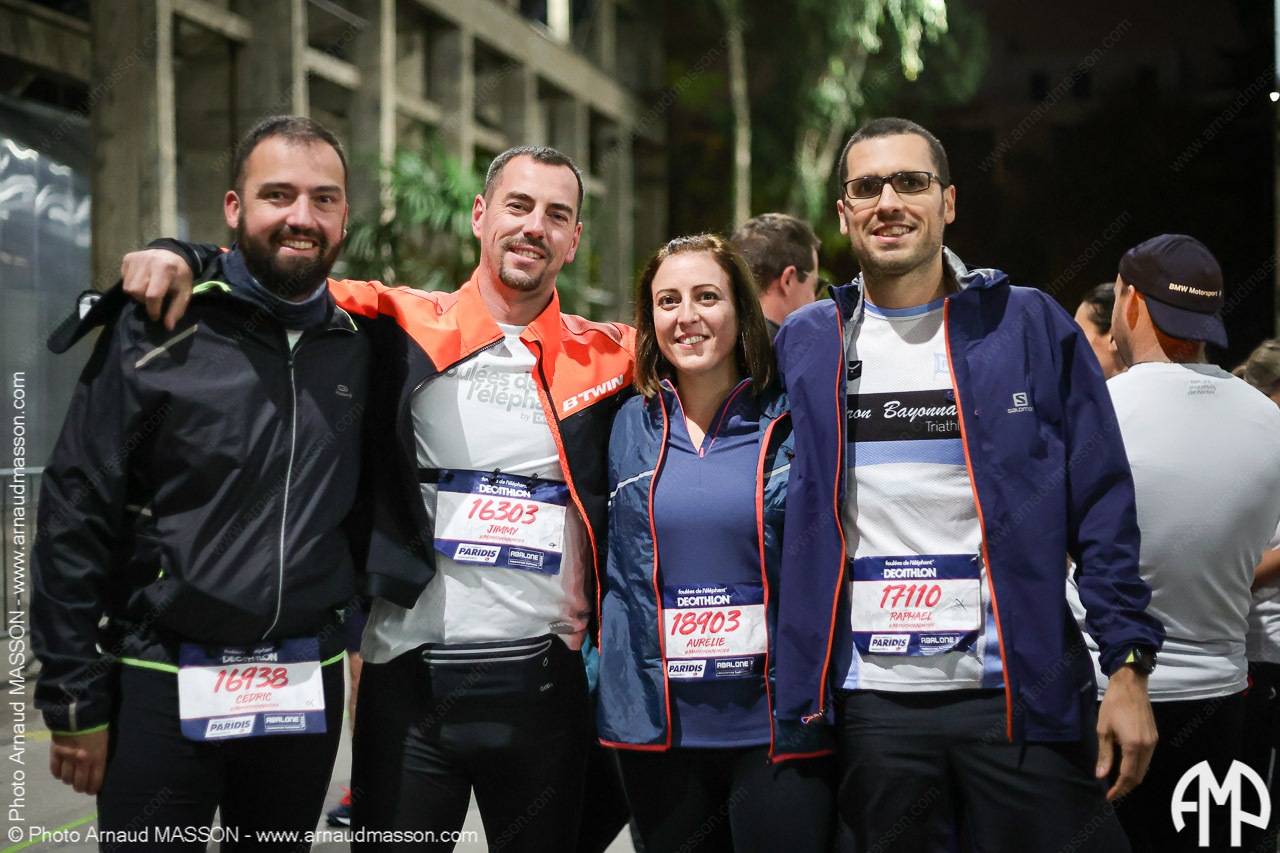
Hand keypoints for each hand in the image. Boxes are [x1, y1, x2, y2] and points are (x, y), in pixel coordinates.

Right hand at [49, 729, 108, 794]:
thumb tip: (96, 771)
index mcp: (97, 757)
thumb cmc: (97, 725)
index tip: (91, 790)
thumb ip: (99, 757)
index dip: (93, 789)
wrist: (78, 711)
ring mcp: (67, 757)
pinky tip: (61, 772)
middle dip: (81, 787)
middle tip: (81, 787)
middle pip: (79, 783)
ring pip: (66, 779)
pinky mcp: (55, 752)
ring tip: (72, 778)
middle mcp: (82, 760)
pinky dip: (58, 774)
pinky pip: (55, 770)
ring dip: (69, 781)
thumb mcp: (104, 742)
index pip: (95, 781)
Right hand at [121, 248, 193, 330]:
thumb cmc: (180, 276)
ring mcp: (136, 258)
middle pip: (137, 292)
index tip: (156, 316)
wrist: (174, 253)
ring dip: (137, 294)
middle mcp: (148, 261)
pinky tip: (142, 280)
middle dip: (145, 301)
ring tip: (148, 290)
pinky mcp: (128, 257)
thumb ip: (176, 310)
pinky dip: (131, 284)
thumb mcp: (184, 293)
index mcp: (164, 269)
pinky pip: (124, 279)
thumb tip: (168, 327)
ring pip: (128, 287)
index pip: (152, 295)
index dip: (153, 310)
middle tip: (154, 299)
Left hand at [1096, 665, 1156, 800]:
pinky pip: (1147, 759)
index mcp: (1133, 746)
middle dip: (1126, 786)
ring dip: (1132, 778)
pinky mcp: (1155, 738)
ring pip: (1144, 768)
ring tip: (1117, 781)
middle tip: (1112, 791)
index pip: (1128, 776)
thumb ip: (1104, 754)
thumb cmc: (1113, 705)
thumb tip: (1101, 775)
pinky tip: (1126, 766)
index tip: (1109, 796)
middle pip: (1139, 776)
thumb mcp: (1103, 729)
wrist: (1130, 686)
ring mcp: (1153, 742)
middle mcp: (1147, 747)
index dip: (1118, 788)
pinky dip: (1137, 767)